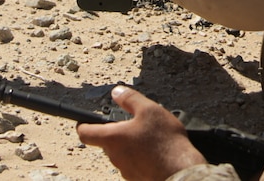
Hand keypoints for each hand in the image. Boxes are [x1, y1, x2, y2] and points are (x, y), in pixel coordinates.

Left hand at [76, 86, 206, 180]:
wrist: (180, 171)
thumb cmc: (165, 142)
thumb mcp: (149, 110)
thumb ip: (130, 99)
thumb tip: (117, 92)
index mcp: (112, 138)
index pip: (85, 133)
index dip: (82, 125)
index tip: (84, 121)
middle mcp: (114, 156)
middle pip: (106, 142)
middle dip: (117, 132)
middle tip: (134, 124)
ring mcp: (125, 170)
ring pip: (121, 153)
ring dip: (129, 145)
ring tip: (149, 137)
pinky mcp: (136, 178)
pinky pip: (133, 164)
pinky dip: (140, 156)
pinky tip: (156, 150)